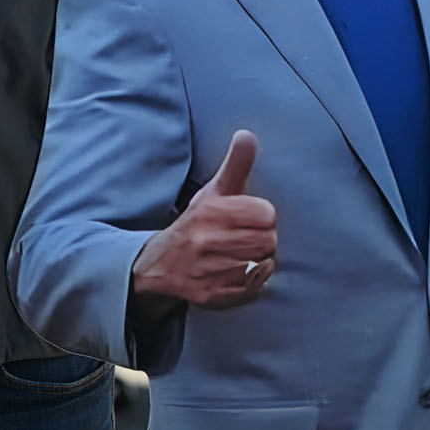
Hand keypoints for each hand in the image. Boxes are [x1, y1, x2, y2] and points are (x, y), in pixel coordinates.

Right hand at [131, 130, 275, 311]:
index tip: (251, 218)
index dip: (264, 217)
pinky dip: (251, 283)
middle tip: (249, 239)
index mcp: (212, 210)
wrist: (161, 263)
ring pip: (261, 266)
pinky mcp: (209, 295)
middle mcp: (206, 240)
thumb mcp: (214, 190)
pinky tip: (238, 273)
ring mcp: (206, 270)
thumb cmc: (199, 223)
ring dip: (260, 261)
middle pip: (268, 241)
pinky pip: (250, 290)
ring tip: (244, 255)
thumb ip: (236, 164)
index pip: (267, 214)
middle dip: (264, 240)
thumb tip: (247, 134)